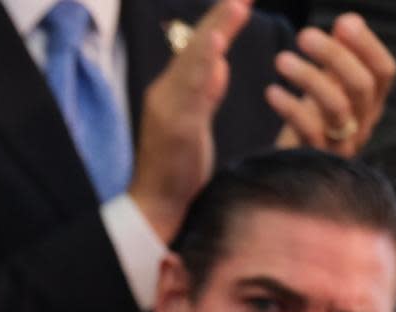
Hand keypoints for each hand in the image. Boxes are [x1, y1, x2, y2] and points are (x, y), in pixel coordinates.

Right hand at [129, 0, 251, 244]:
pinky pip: (193, 92)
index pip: (197, 51)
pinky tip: (218, 48)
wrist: (155, 206)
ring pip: (193, 64)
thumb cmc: (176, 171)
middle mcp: (164, 94)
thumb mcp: (195, 124)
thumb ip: (206, 95)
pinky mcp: (176, 127)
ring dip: (215, 33)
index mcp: (171, 93)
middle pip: (194, 49)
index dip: (218, 24)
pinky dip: (204, 67)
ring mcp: (169, 109)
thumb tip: (219, 66)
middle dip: (220, 19)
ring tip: (236, 6)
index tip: (240, 1)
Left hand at [271, 13, 395, 155]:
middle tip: (305, 35)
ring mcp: (341, 145)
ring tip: (281, 60)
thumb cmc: (310, 122)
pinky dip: (289, 108)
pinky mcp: (317, 160)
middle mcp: (362, 124)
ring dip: (308, 78)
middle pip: (361, 86)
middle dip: (335, 56)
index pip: (384, 72)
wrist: (289, 173)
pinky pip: (308, 131)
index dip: (368, 46)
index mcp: (370, 104)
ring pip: (337, 107)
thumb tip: (347, 21)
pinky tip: (271, 91)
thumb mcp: (327, 89)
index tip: (344, 22)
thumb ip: (338, 60)